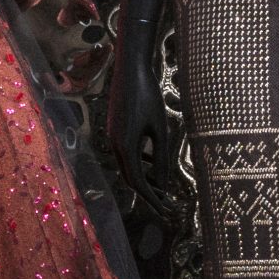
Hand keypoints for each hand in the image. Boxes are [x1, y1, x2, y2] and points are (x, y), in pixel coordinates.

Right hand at [104, 39, 165, 210]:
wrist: (130, 68)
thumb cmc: (148, 95)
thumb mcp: (160, 128)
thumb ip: (161, 156)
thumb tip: (164, 183)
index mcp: (125, 145)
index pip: (137, 181)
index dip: (151, 198)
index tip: (165, 210)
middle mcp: (114, 143)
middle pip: (129, 177)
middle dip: (148, 192)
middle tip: (165, 205)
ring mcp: (112, 136)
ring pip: (127, 165)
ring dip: (144, 177)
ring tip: (162, 187)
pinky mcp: (115, 128)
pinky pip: (126, 153)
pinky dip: (140, 162)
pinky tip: (153, 162)